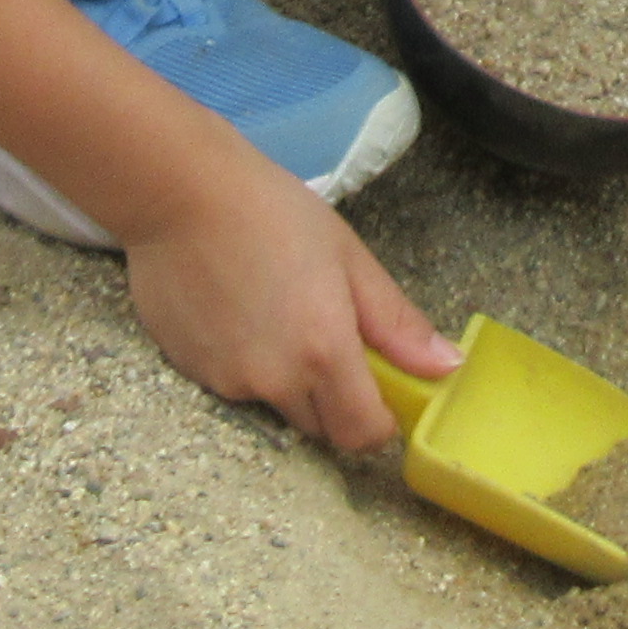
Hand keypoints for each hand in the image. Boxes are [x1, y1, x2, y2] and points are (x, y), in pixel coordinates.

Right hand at [123, 160, 451, 453]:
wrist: (180, 193)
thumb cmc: (271, 213)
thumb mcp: (350, 257)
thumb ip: (397, 323)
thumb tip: (447, 367)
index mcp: (324, 353)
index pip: (363, 435)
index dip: (378, 422)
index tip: (379, 392)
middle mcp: (275, 381)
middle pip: (320, 428)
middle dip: (334, 400)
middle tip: (327, 339)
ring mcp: (228, 381)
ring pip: (274, 406)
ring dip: (285, 381)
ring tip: (274, 312)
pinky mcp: (190, 372)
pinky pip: (232, 386)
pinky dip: (243, 364)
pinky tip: (236, 311)